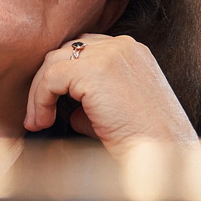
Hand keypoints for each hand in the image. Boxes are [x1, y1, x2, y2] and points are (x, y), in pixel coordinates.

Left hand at [26, 33, 194, 151]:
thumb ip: (90, 99)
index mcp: (131, 51)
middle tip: (38, 116)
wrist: (162, 155)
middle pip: (65, 51)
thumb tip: (63, 106)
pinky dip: (40, 99)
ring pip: (53, 62)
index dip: (63, 75)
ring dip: (39, 93)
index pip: (84, 49)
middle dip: (46, 83)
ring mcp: (109, 54)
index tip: (51, 106)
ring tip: (38, 122)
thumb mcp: (115, 110)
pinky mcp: (94, 71)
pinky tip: (43, 121)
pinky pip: (51, 78)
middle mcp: (121, 45)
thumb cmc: (142, 141)